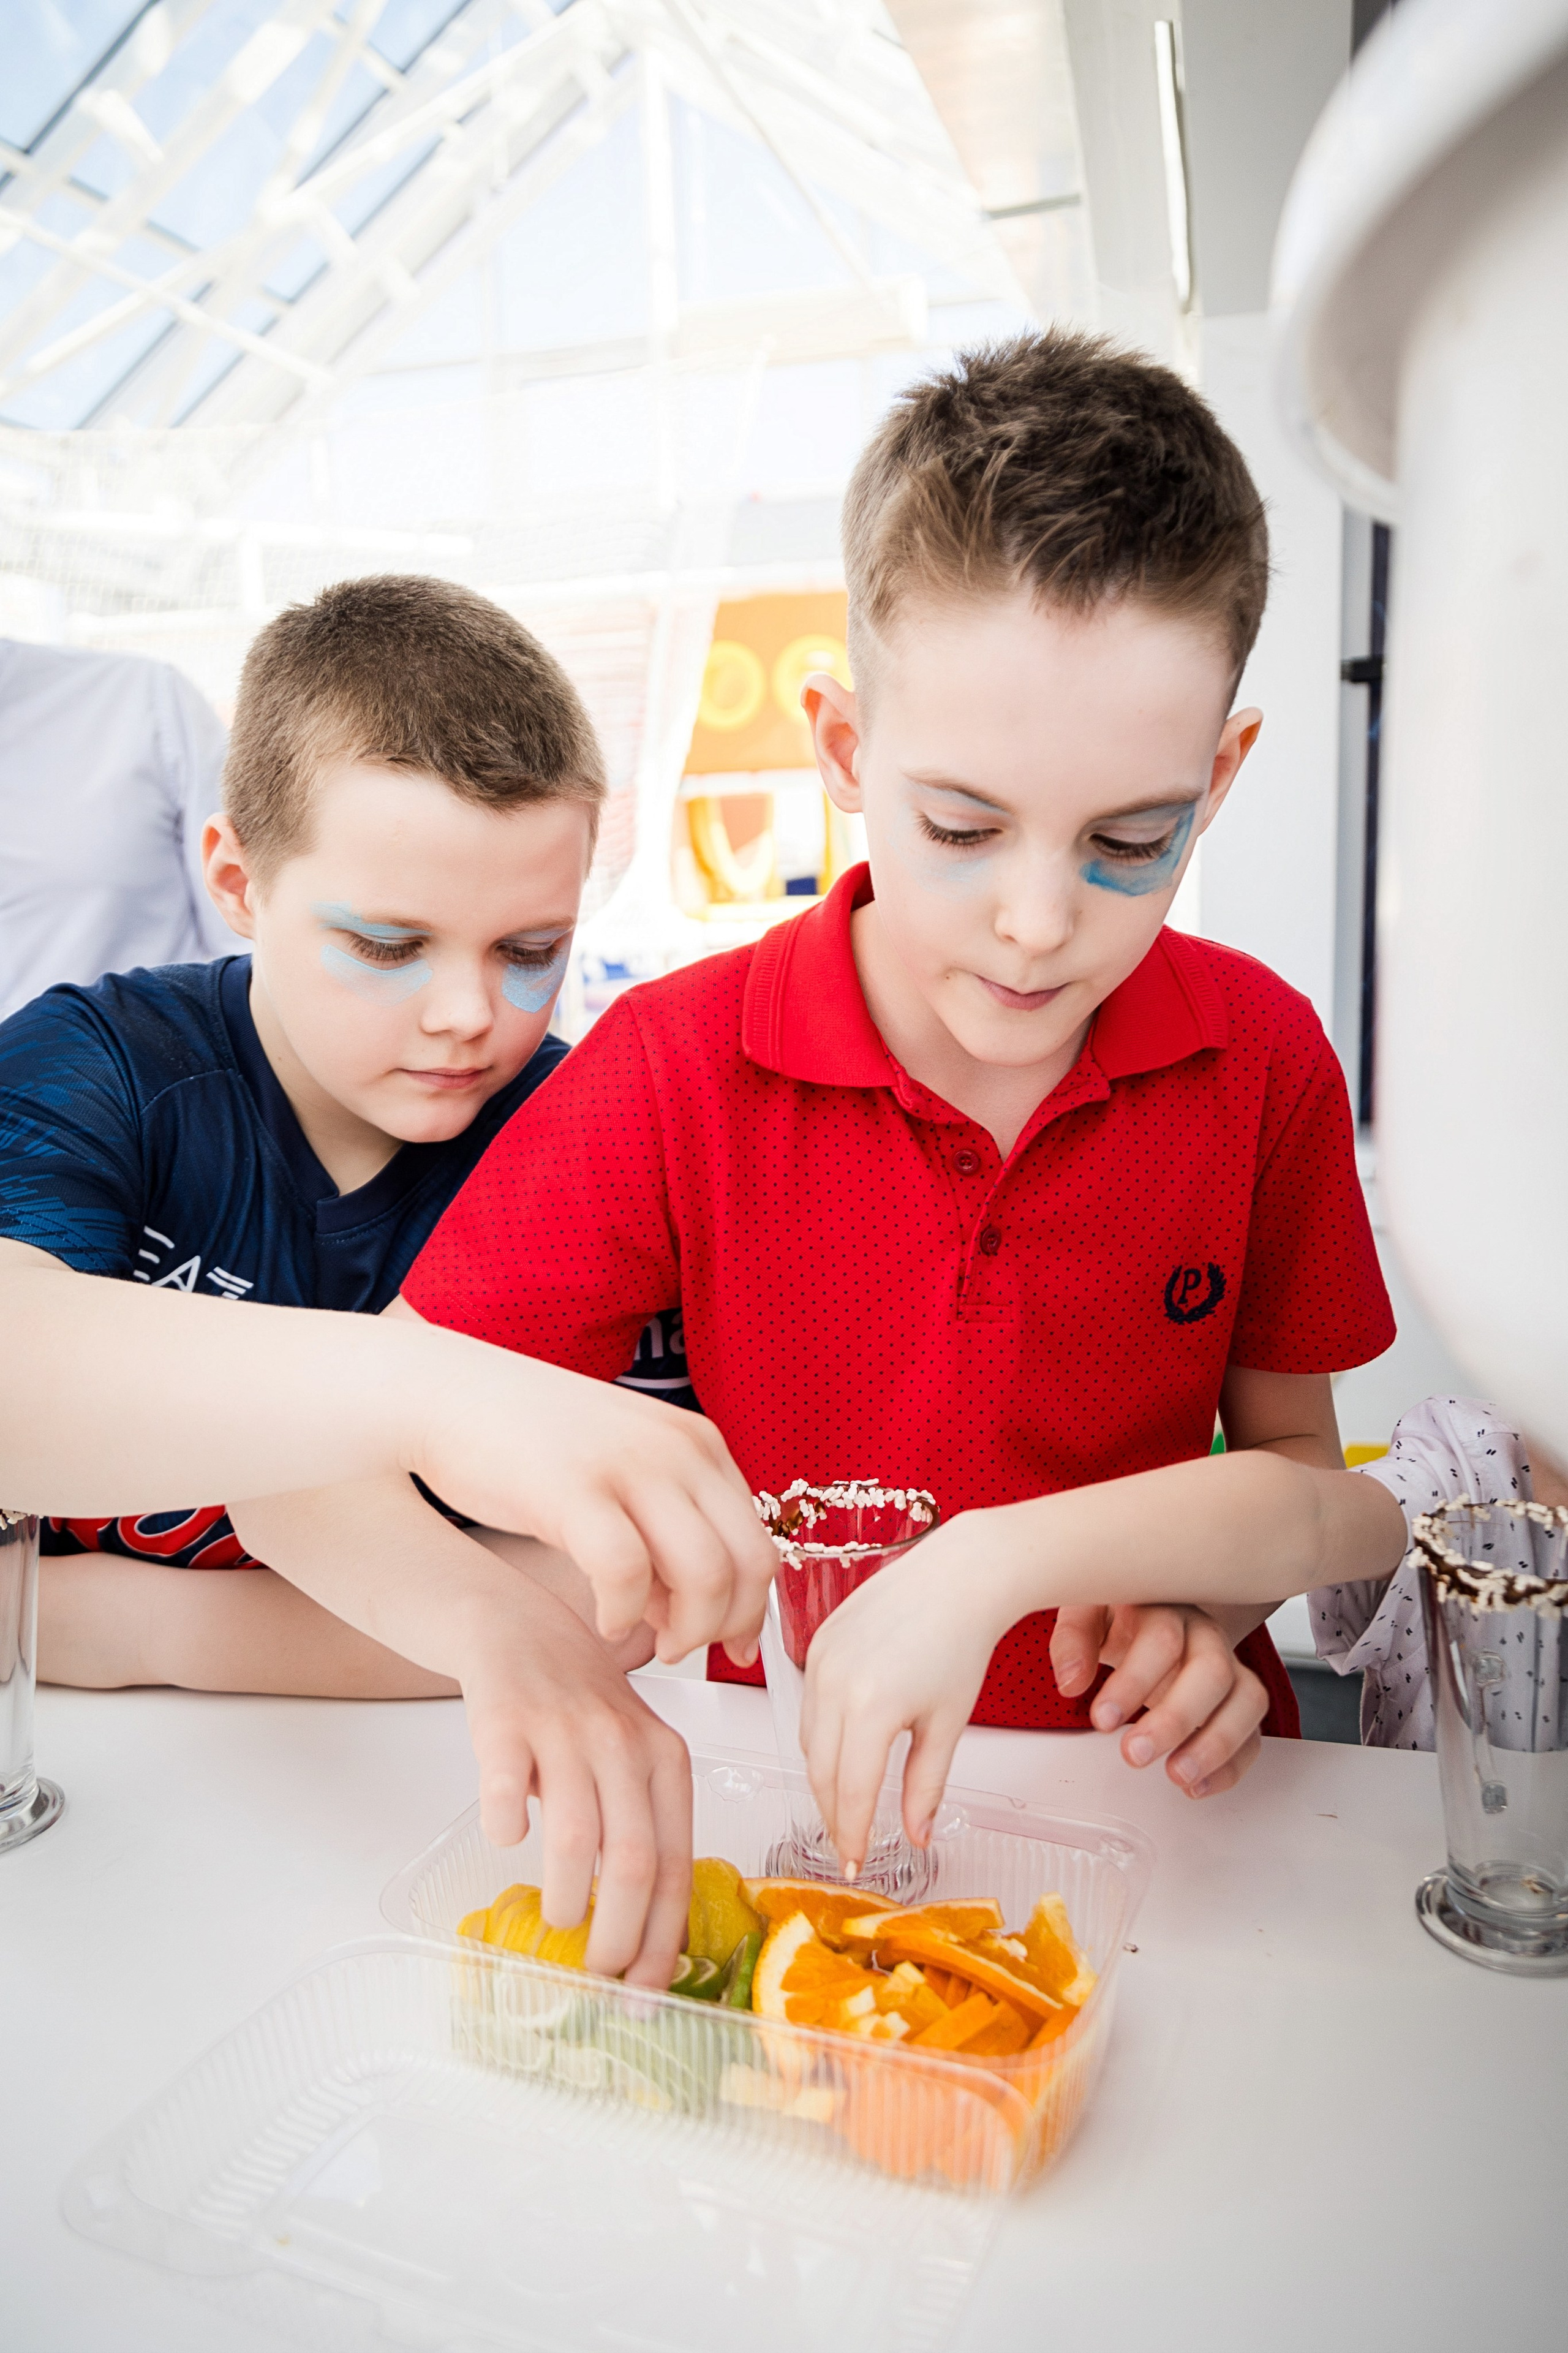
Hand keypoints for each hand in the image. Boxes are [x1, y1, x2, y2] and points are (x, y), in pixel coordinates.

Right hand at [404, 1318, 775, 1664]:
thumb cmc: (527, 1441)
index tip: (730, 1646)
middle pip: (746, 1564)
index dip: (750, 1608)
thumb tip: (683, 1607)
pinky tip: (605, 1620)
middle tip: (682, 1650)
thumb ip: (663, 1529)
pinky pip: (628, 1574)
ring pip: (705, 1574)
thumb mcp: (622, 1471)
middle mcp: (678, 1449)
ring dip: (685, 1629)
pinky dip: (624, 1615)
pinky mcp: (575, 1488)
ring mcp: (629, 1465)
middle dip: (725, 1626)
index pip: (758, 1543)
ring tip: (645, 1641)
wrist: (446, 1393)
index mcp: (697, 1443)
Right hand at [456, 1572, 694, 1986]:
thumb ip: (641, 1821)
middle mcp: (623, 1742)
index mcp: (665, 1758)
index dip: (662, 1936)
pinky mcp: (506, 1720)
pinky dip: (505, 1827)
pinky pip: (505, 1790)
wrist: (514, 1623)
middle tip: (599, 1977)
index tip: (648, 1990)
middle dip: (618, 1938)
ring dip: (568, 1898)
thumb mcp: (631, 1752)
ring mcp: (565, 1730)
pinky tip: (505, 1843)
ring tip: (558, 1922)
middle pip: (634, 1861)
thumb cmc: (576, 1702)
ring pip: (577, 1837)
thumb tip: (641, 1930)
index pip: (675, 1863)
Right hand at [799, 1514, 1009, 1874]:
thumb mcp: (948, 1724)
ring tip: (848, 1802)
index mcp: (871, 1707)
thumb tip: (916, 1836)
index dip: (851, 1834)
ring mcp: (819, 1659)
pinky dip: (819, 1736)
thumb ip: (925, 1786)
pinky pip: (807, 1705)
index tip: (856, 1863)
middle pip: (819, 1771)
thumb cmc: (961, 1640)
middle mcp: (834, 1682)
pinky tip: (842, 1750)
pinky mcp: (815, 1642)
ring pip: (807, 1740)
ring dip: (824, 1776)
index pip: (850, 1792)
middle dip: (833, 1814)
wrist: (959, 1575)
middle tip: (851, 1842)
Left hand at [1052, 1603, 1266, 1795]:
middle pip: (1212, 1672)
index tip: (1103, 1719)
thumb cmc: (1120, 1615)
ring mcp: (1230, 1667)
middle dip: (1176, 1719)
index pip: (1162, 1639)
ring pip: (1247, 1701)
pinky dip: (1232, 1765)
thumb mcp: (1086, 1612)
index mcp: (1166, 1609)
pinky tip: (1197, 1785)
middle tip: (1135, 1754)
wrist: (1155, 1612)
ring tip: (1176, 1776)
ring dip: (1215, 1745)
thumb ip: (1074, 1639)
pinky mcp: (1239, 1700)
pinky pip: (1253, 1733)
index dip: (1135, 1681)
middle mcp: (1205, 1636)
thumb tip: (1071, 1681)